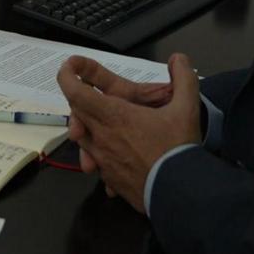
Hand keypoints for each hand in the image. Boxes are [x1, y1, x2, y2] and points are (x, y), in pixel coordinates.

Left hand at [57, 53, 200, 211]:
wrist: (182, 195)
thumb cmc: (178, 149)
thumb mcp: (187, 109)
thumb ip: (183, 79)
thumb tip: (178, 58)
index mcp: (113, 115)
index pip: (75, 91)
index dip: (66, 75)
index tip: (68, 67)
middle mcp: (101, 136)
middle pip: (76, 113)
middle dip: (80, 101)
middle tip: (92, 95)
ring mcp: (102, 160)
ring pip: (82, 140)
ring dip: (87, 128)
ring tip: (103, 125)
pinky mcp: (110, 180)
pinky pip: (96, 162)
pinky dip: (100, 154)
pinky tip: (117, 155)